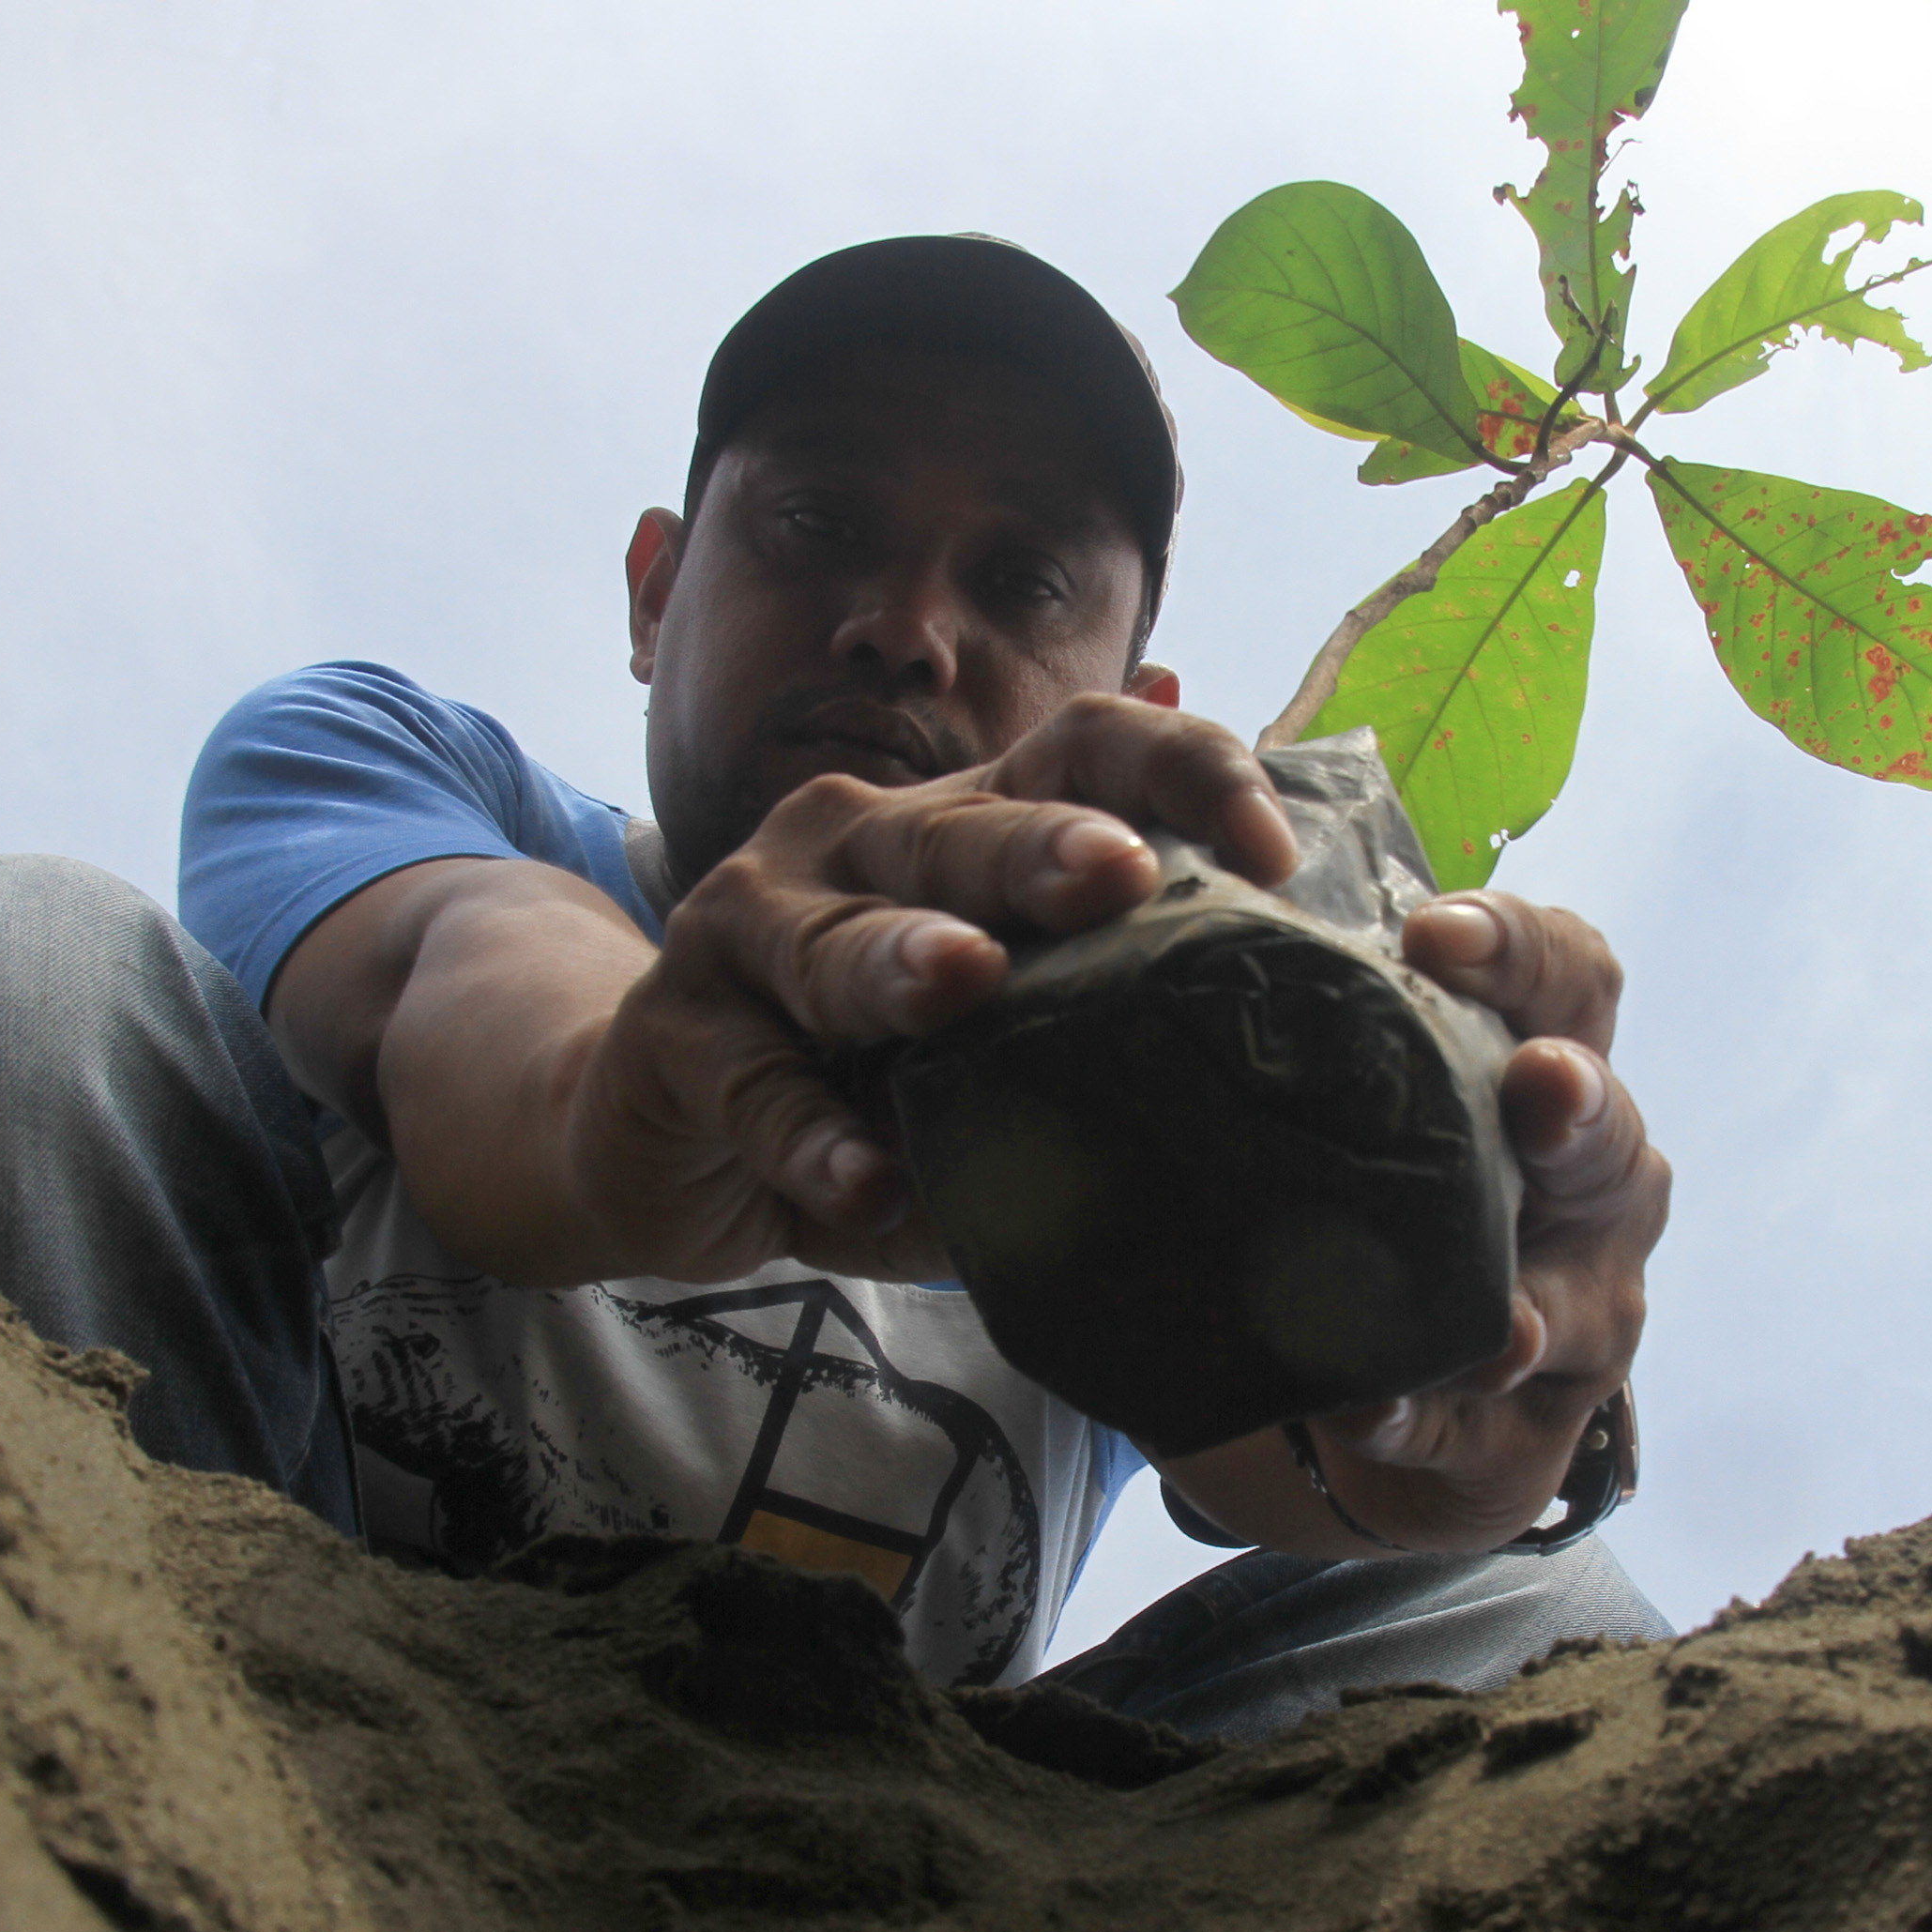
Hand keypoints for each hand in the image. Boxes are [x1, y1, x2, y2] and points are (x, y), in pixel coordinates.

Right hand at [570, 693, 1297, 1281]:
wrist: (661, 1135)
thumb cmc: (864, 1077)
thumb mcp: (988, 1051)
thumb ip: (1089, 1047)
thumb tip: (1254, 1110)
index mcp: (961, 823)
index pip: (1081, 750)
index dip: (1180, 775)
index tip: (1270, 853)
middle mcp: (854, 841)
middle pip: (957, 828)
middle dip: (1038, 849)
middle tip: (1114, 874)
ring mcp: (751, 921)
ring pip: (834, 936)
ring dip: (900, 958)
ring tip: (964, 981)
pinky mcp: (678, 1032)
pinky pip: (755, 1089)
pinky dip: (811, 1141)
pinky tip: (864, 1181)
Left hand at [1296, 889, 1668, 1545]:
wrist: (1359, 1393)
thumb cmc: (1351, 1201)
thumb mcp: (1335, 1104)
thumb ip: (1272, 1031)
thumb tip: (1118, 929)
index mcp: (1539, 1067)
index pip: (1566, 978)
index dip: (1517, 946)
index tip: (1434, 935)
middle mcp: (1586, 1185)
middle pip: (1608, 1131)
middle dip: (1580, 1109)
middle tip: (1541, 1085)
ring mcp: (1579, 1311)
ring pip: (1587, 1304)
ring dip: (1536, 1311)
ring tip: (1500, 1324)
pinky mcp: (1528, 1427)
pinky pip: (1483, 1428)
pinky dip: (1426, 1421)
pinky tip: (1373, 1414)